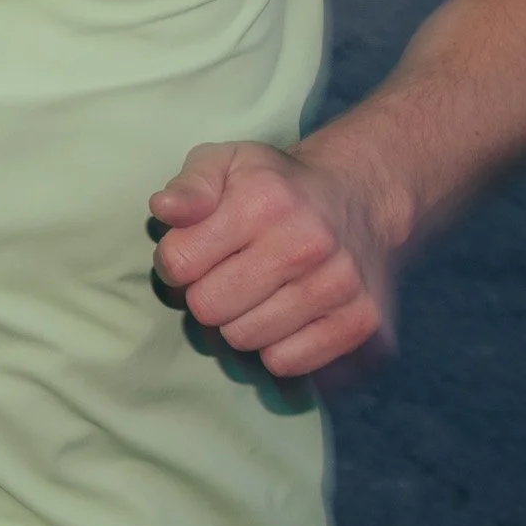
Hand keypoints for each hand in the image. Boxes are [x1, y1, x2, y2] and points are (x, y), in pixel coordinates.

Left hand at [149, 142, 398, 381]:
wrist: (359, 196)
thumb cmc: (275, 185)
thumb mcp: (224, 163)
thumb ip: (188, 186)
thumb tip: (164, 209)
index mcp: (263, 201)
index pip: (178, 264)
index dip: (174, 261)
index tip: (194, 252)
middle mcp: (305, 244)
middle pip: (208, 308)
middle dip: (205, 294)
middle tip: (226, 275)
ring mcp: (338, 286)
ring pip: (243, 339)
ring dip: (238, 322)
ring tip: (256, 294)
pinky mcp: (362, 322)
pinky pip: (287, 362)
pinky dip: (276, 347)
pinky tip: (285, 317)